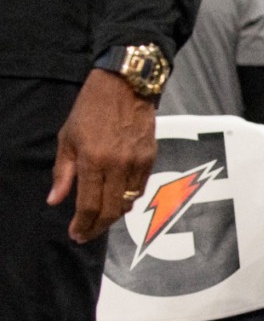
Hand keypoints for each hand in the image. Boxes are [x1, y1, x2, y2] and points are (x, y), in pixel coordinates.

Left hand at [50, 69, 156, 243]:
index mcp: (92, 160)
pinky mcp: (150, 160)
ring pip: (127, 203)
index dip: (82, 224)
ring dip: (113, 214)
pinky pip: (139, 189)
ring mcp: (136, 164)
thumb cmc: (91, 109)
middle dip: (97, 227)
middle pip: (111, 211)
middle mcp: (117, 166)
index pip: (89, 204)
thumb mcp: (68, 138)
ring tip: (100, 216)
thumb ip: (62, 172)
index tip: (76, 234)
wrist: (125, 87)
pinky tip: (118, 197)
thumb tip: (56, 200)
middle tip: (87, 233)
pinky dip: (128, 198)